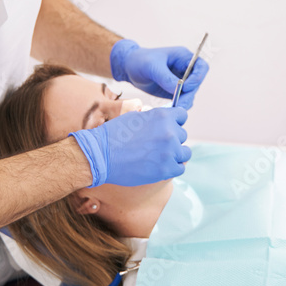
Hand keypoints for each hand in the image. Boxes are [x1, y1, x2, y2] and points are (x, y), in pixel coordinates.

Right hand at [69, 106, 190, 186]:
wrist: (101, 155)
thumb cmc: (114, 135)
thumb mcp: (136, 117)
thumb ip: (154, 119)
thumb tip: (164, 122)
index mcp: (162, 116)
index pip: (182, 116)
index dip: (176, 122)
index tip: (170, 127)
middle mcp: (170, 132)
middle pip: (182, 135)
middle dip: (172, 139)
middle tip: (157, 146)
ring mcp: (170, 151)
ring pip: (185, 152)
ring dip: (175, 154)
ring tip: (160, 157)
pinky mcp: (167, 169)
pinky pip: (180, 167)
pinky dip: (172, 168)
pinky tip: (160, 166)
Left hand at [109, 39, 209, 108]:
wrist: (129, 67)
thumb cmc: (140, 61)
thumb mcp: (152, 67)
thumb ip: (165, 77)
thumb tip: (180, 89)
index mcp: (183, 57)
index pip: (201, 67)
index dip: (198, 77)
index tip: (186, 87)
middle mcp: (185, 69)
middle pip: (196, 83)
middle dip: (190, 94)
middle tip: (180, 105)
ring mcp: (180, 80)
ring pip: (190, 94)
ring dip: (184, 101)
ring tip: (174, 108)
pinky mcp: (173, 91)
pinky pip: (181, 99)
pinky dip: (178, 105)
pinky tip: (170, 109)